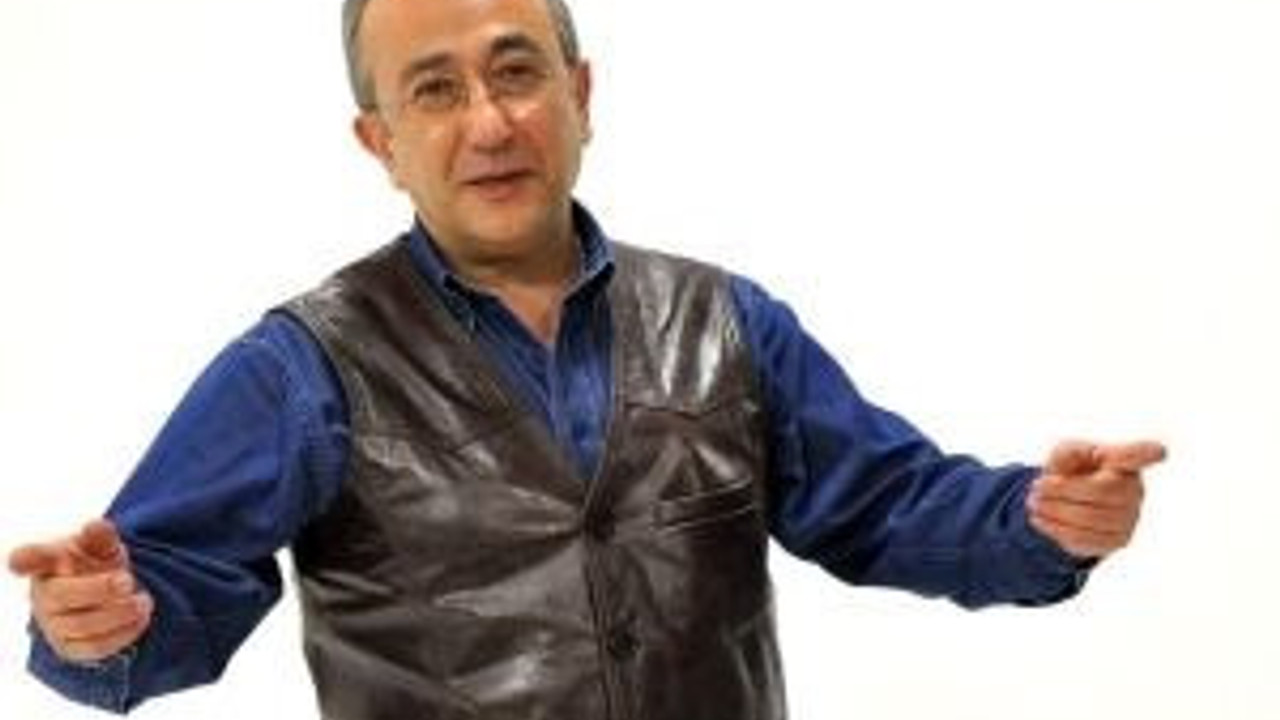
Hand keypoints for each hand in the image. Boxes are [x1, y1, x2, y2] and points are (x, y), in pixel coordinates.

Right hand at [8, 519, 152, 662]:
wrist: (107, 593)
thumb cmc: (97, 563)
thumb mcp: (103, 545)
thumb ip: (101, 536)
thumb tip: (96, 526)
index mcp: (47, 562)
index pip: (27, 558)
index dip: (23, 561)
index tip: (18, 563)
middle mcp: (43, 594)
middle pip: (60, 596)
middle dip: (99, 589)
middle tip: (128, 580)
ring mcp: (53, 624)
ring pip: (82, 626)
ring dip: (118, 613)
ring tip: (143, 601)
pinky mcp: (69, 648)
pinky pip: (95, 647)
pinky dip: (123, 633)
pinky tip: (141, 617)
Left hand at [1027, 440, 1166, 558]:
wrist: (1066, 504)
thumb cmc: (1071, 471)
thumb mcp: (1064, 453)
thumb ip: (1070, 451)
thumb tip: (1083, 457)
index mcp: (1123, 462)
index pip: (1139, 456)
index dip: (1148, 453)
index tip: (1159, 452)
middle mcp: (1134, 490)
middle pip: (1100, 491)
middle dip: (1061, 490)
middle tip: (1034, 488)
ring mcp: (1130, 517)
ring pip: (1090, 518)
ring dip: (1054, 511)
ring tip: (1033, 504)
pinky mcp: (1118, 540)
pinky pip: (1086, 539)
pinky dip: (1057, 529)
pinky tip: (1041, 520)